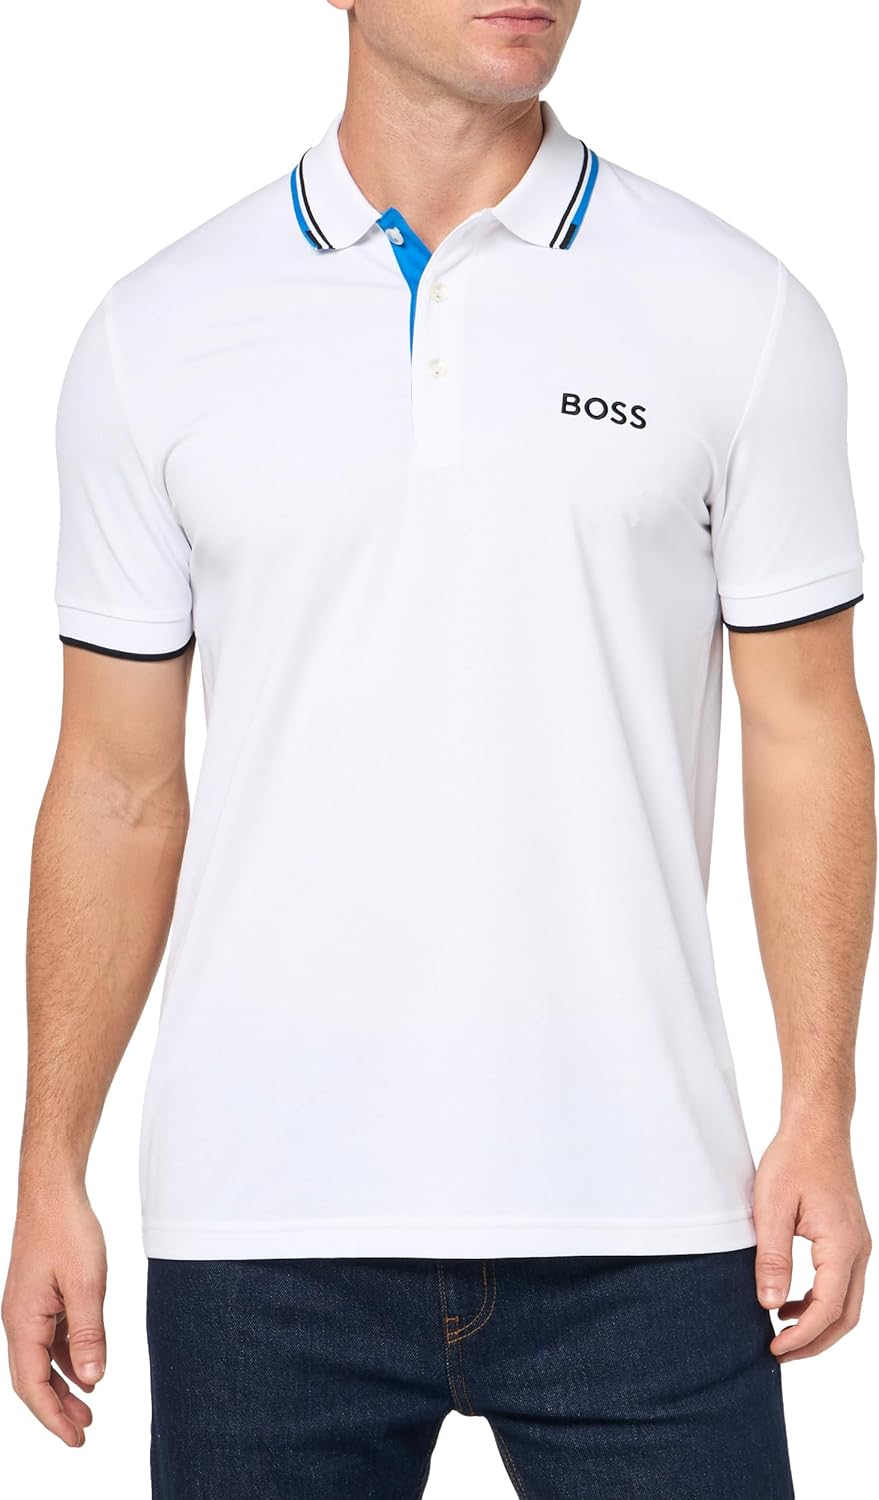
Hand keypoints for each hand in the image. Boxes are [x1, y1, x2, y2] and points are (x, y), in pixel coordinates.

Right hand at [2, 1186, 107, 1444]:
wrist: (53, 1192)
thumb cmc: (66, 1230)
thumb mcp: (87, 1285)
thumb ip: (88, 1334)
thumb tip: (93, 1381)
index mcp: (23, 1322)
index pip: (32, 1385)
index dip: (53, 1417)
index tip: (76, 1439)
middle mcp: (20, 1320)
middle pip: (33, 1379)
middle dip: (57, 1409)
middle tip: (83, 1433)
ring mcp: (29, 1309)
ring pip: (42, 1360)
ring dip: (63, 1385)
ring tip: (87, 1409)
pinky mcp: (41, 1297)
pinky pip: (51, 1339)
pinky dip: (67, 1358)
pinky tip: (86, 1369)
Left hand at [753, 1123, 871, 1361]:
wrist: (816, 1128)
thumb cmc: (793, 1160)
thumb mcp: (771, 1208)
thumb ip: (772, 1258)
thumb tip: (770, 1304)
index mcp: (842, 1245)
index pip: (828, 1310)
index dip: (802, 1337)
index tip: (775, 1350)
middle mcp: (859, 1250)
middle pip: (845, 1316)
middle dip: (814, 1342)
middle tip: (778, 1354)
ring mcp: (858, 1245)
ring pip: (847, 1303)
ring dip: (818, 1324)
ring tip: (780, 1332)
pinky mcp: (848, 1239)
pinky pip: (842, 1284)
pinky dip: (819, 1303)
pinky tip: (789, 1302)